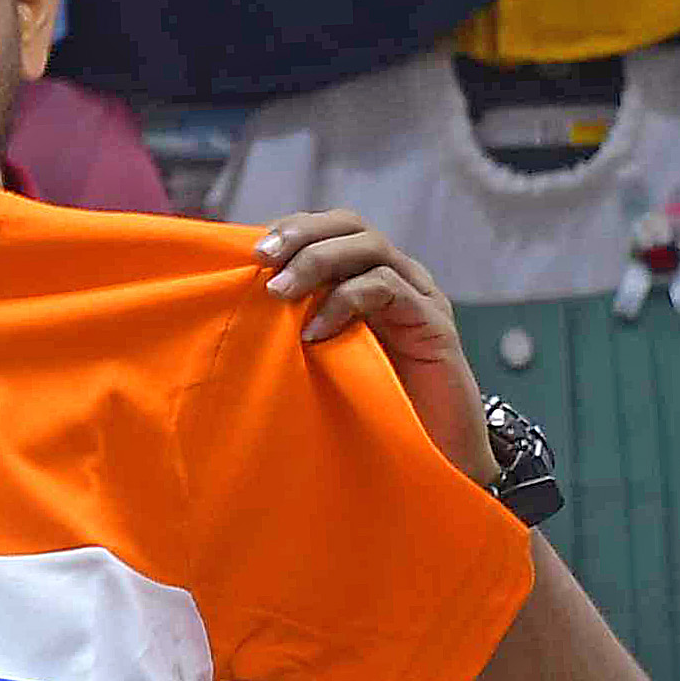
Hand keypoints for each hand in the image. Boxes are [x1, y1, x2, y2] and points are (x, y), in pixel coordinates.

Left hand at [253, 210, 494, 479]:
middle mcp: (401, 278)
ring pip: (370, 247)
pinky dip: (344, 302)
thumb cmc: (376, 410)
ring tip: (279, 293)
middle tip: (262, 258)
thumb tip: (243, 307)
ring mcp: (421, 297)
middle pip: (351, 224)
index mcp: (372, 278)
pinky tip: (314, 333)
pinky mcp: (434, 323)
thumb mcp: (327, 359)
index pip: (333, 228)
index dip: (294, 228)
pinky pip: (386, 289)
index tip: (251, 251)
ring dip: (317, 261)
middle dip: (302, 233)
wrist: (436, 456)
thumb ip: (301, 326)